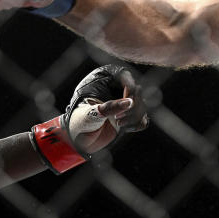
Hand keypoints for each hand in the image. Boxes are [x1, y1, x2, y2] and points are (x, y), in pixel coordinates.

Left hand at [31, 65, 148, 172]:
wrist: (76, 140)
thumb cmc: (78, 121)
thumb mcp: (90, 113)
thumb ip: (109, 107)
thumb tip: (130, 102)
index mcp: (104, 79)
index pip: (126, 77)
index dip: (130, 90)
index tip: (126, 104)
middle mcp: (116, 89)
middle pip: (137, 91)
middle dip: (132, 107)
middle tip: (118, 119)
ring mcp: (123, 103)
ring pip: (141, 105)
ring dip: (134, 117)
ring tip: (119, 124)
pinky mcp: (128, 116)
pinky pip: (142, 118)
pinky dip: (137, 123)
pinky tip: (125, 128)